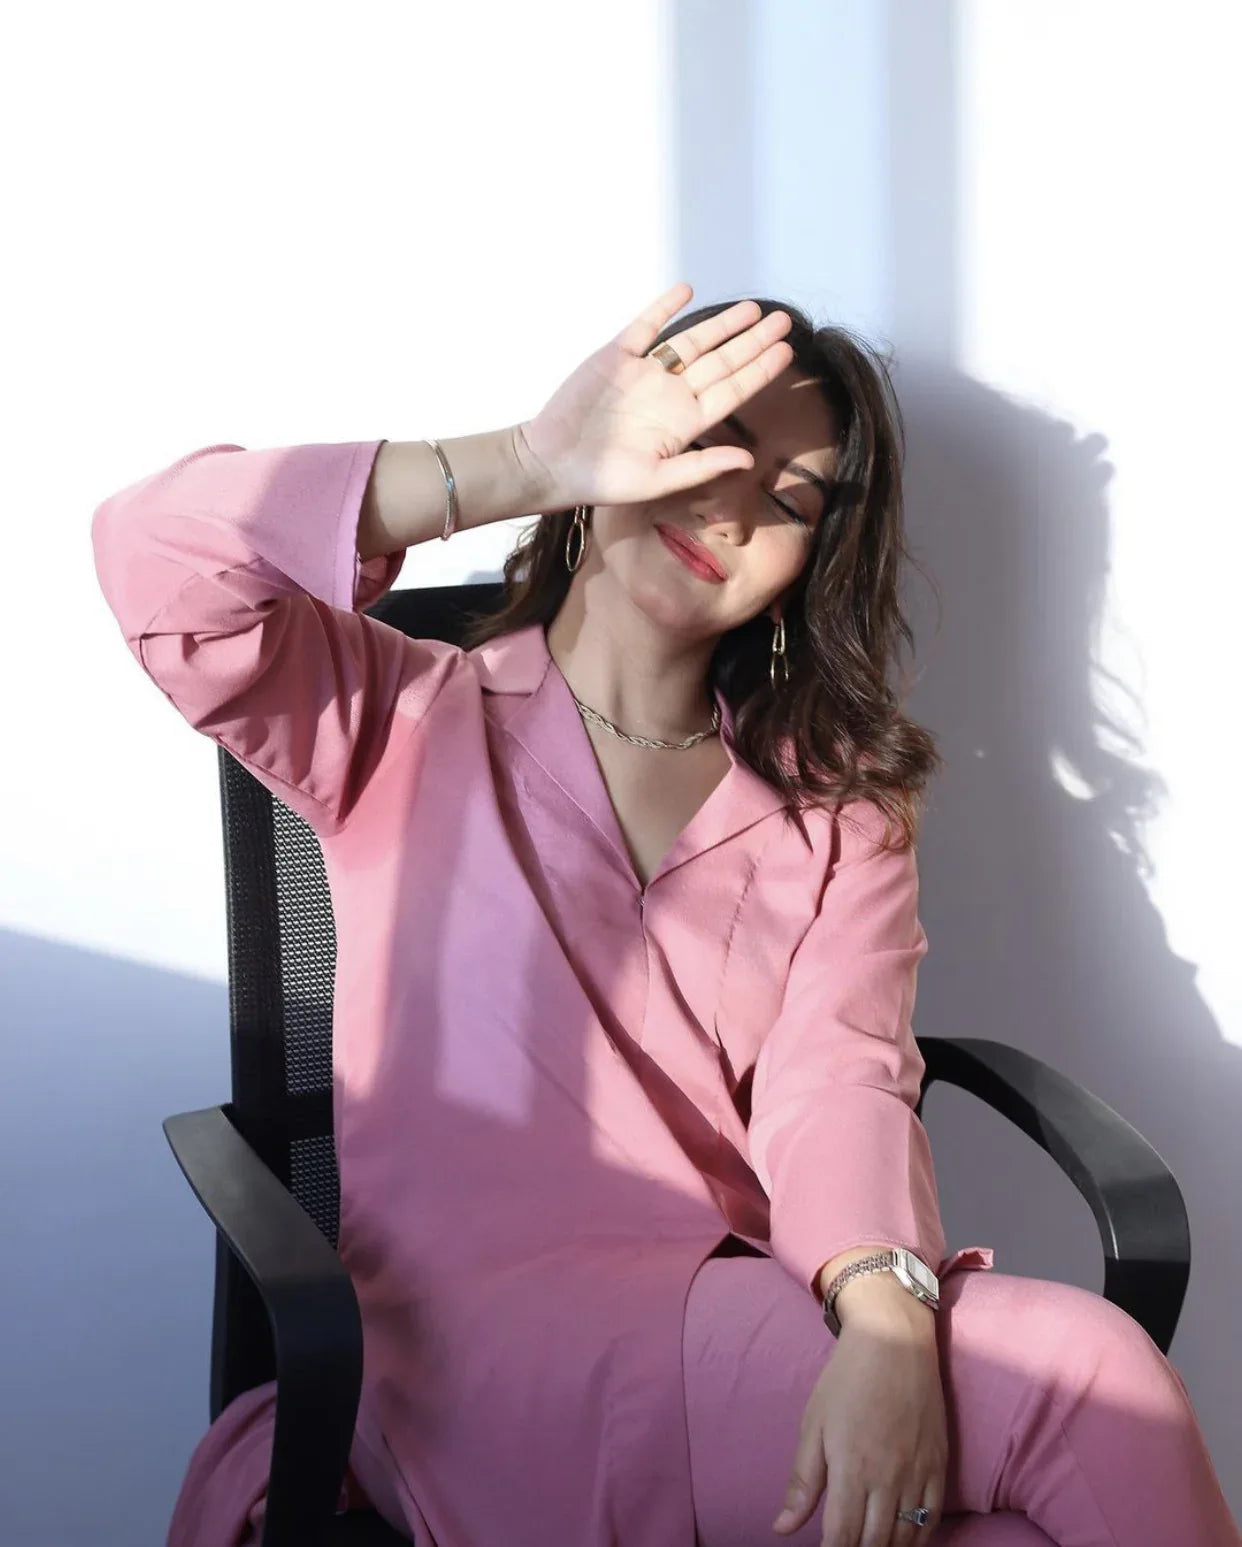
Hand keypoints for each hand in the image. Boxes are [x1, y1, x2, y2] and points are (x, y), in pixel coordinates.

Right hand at [515, 281, 793, 511]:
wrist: (550, 462)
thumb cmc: (601, 480)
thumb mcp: (655, 481)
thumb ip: (700, 466)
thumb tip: (748, 460)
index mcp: (685, 423)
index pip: (732, 392)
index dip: (760, 371)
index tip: (786, 353)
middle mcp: (671, 395)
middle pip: (721, 362)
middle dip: (753, 342)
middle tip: (782, 321)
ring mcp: (645, 374)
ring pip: (691, 342)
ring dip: (721, 324)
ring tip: (751, 308)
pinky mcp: (616, 357)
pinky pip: (645, 327)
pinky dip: (664, 309)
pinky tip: (687, 290)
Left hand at [771, 1316, 947, 1546]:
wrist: (894, 1339)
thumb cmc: (846, 1378)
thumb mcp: (814, 1425)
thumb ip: (802, 1482)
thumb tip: (782, 1528)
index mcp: (852, 1469)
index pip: (842, 1538)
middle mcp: (889, 1479)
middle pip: (874, 1543)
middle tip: (845, 1545)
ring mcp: (918, 1474)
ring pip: (905, 1538)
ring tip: (869, 1544)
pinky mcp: (939, 1465)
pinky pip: (932, 1519)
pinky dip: (917, 1538)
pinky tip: (902, 1538)